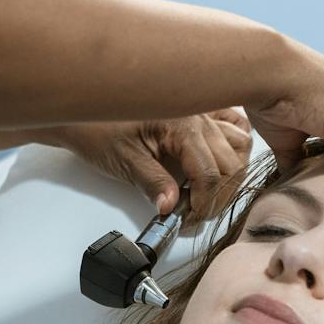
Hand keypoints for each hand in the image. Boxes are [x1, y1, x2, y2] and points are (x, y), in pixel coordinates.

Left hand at [48, 110, 252, 227]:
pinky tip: (221, 160)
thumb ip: (152, 184)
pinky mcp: (199, 111)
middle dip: (219, 195)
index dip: (205, 204)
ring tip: (209, 192)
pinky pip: (234, 126)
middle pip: (232, 164)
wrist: (84, 104)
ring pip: (239, 147)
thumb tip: (172, 209)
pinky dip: (235, 146)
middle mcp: (199, 114)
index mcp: (182, 125)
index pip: (211, 174)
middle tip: (198, 214)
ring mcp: (202, 111)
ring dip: (231, 174)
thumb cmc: (99, 127)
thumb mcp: (124, 161)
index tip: (191, 220)